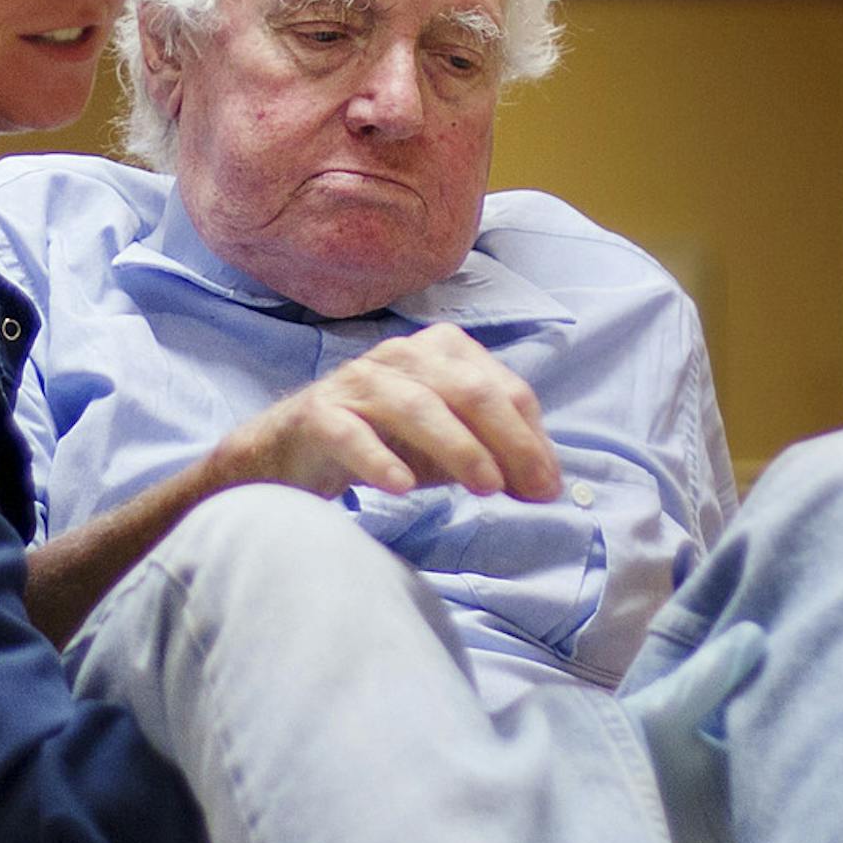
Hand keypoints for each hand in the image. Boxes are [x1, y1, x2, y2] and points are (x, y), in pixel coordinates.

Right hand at [209, 324, 561, 505]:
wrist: (294, 448)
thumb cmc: (384, 440)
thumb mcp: (448, 446)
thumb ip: (495, 456)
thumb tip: (546, 486)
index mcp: (441, 351)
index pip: (501, 387)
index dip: (531, 437)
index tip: (547, 487)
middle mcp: (401, 356)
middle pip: (466, 390)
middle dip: (507, 440)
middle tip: (527, 490)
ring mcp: (357, 382)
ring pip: (416, 407)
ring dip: (458, 448)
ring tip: (486, 488)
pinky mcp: (318, 414)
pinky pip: (350, 433)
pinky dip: (378, 459)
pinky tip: (402, 487)